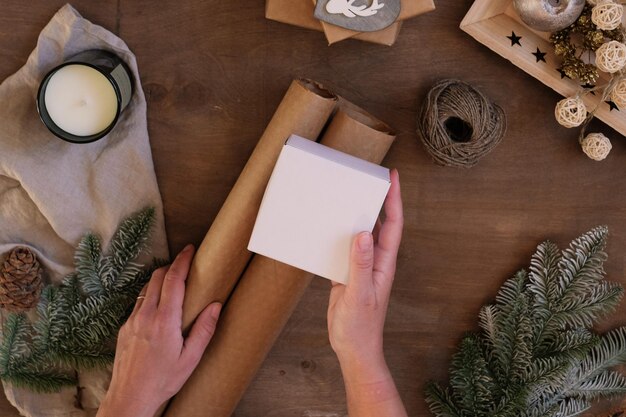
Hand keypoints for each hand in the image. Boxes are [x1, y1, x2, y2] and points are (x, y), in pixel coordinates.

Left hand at [97, 245, 221, 416]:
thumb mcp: (191, 358)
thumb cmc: (163, 380)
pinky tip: (159, 306)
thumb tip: (216, 305)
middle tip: (185, 262)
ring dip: (160, 279)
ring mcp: (132, 320)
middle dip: (172, 265)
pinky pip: (138, 303)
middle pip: (157, 277)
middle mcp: (146, 315)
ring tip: (174, 281)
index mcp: (165, 320)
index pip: (173, 280)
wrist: (130, 397)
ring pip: (145, 288)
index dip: (182, 261)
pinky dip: (150, 295)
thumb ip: (204, 330)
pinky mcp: (124, 328)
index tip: (190, 249)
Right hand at [327, 169, 402, 369]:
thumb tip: (362, 234)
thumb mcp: (360, 294)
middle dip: (376, 199)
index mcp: (384, 263)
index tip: (392, 177)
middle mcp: (375, 260)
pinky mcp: (346, 274)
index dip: (394, 199)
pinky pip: (343, 248)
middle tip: (368, 177)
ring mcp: (361, 267)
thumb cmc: (361, 327)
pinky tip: (326, 227)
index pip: (393, 224)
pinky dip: (337, 235)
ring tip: (344, 195)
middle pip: (378, 223)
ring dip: (354, 215)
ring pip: (360, 233)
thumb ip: (360, 265)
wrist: (353, 348)